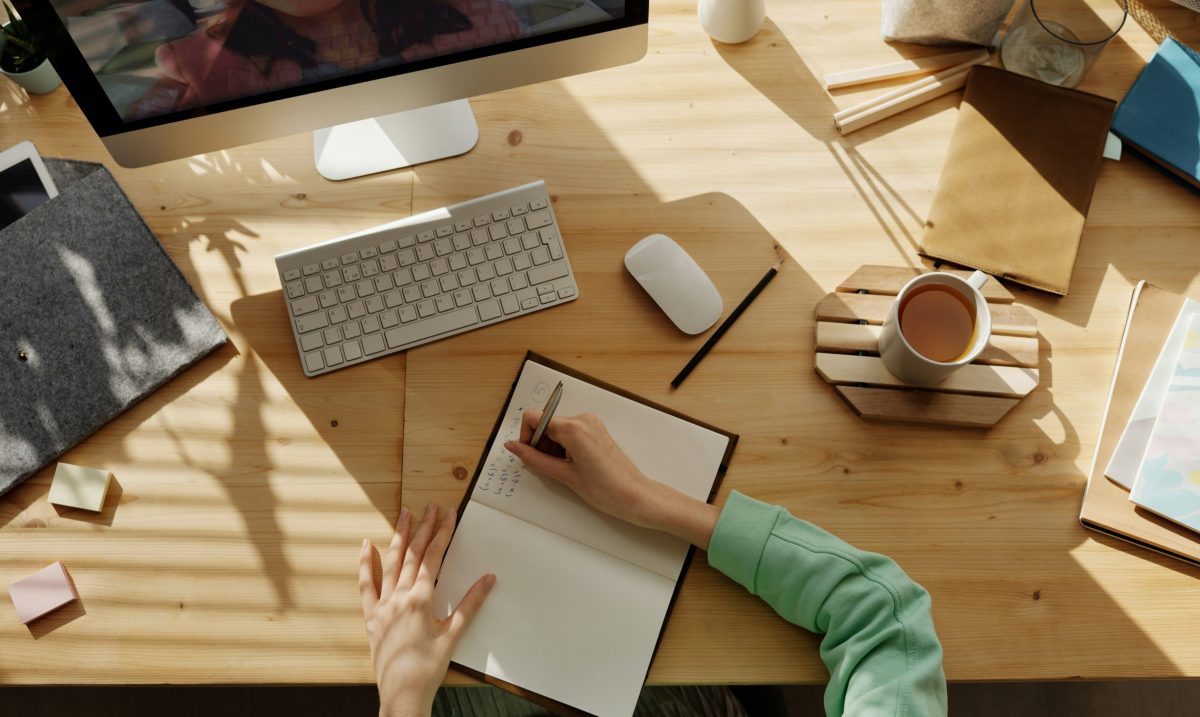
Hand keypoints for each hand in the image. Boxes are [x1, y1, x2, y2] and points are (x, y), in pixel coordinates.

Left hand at [360, 502, 495, 716]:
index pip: (433, 557)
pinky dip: (366, 564)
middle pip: (413, 554)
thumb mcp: (454, 635)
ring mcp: (382, 605)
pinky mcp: (371, 617)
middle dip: (423, 527)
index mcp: (420, 599)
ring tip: (405, 514)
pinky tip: (367, 545)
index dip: (442, 532)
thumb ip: (470, 604)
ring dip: (399, 536)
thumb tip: (489, 579)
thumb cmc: (429, 667)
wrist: (403, 693)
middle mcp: (399, 597)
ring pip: (391, 562)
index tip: (449, 514)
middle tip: (431, 506)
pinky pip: (366, 585)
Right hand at [504, 410, 718, 548]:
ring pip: (556, 428)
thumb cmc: (604, 489)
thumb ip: (534, 459)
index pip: (533, 417)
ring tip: (565, 469)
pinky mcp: (595, 429)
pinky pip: (569, 432)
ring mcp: (591, 423)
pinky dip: (563, 447)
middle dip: (540, 445)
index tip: (531, 456)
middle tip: (552, 468)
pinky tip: (573, 465)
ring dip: (552, 447)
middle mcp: (582, 418)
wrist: (635, 496)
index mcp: (573, 427)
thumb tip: (512, 446)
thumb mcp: (563, 476)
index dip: (526, 437)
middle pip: (544, 423)